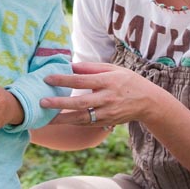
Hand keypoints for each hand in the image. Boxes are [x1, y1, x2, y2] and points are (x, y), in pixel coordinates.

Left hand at [39, 62, 163, 127]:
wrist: (148, 101)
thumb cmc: (127, 81)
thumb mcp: (113, 69)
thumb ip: (91, 68)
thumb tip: (70, 65)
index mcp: (108, 81)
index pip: (82, 80)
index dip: (64, 79)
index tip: (47, 78)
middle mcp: (107, 98)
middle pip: (80, 102)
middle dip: (59, 103)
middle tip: (41, 102)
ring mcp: (107, 113)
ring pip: (81, 118)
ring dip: (62, 119)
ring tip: (45, 118)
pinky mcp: (107, 122)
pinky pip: (86, 124)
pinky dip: (72, 123)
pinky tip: (59, 121)